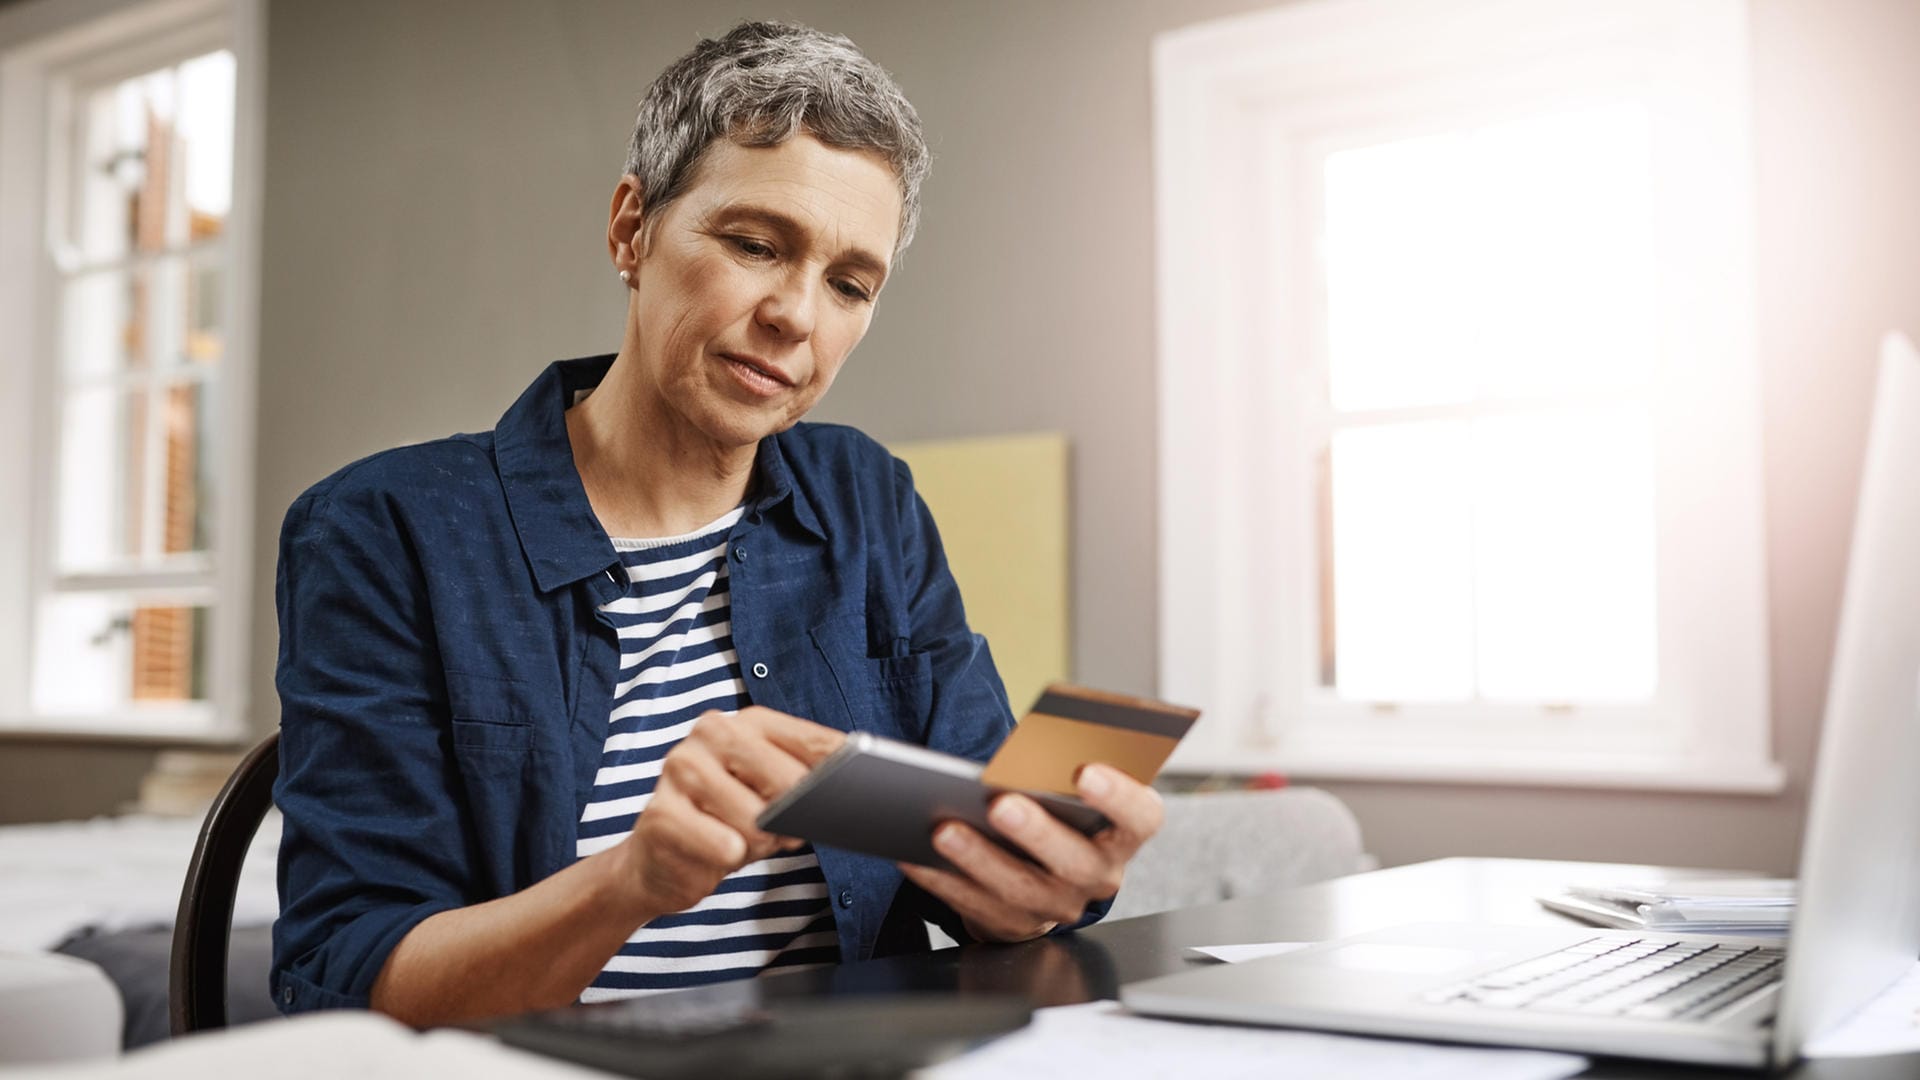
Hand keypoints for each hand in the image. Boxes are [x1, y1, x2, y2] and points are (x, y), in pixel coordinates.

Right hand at [617, 706, 843, 916]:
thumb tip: (845, 790)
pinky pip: (723, 846)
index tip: (861, 793)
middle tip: (774, 831)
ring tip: (737, 840)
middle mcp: (711, 733)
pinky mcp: (661, 813)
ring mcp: (681, 769)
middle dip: (791, 819)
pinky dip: (728, 859)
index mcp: (746, 721)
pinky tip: (714, 853)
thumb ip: (802, 784)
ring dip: (757, 845)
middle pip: (789, 781)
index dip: (842, 774)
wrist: (655, 861)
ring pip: (756, 821)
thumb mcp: (769, 798)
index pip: (814, 743)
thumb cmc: (722, 824)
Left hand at [898, 763, 1164, 942]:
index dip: (1118, 796)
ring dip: (978, 858)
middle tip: (1000, 804)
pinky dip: (941, 879)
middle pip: (1074, 860)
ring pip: (1019, 889)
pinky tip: (912, 853)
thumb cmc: (1058, 811)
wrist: (1046, 872)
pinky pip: (974, 906)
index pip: (1140, 816)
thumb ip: (1059, 767)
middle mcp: (1098, 875)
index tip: (1085, 771)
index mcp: (1122, 833)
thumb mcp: (1069, 787)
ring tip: (943, 828)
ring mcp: (1057, 906)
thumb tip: (1023, 748)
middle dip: (1035, 832)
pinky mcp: (1014, 926)